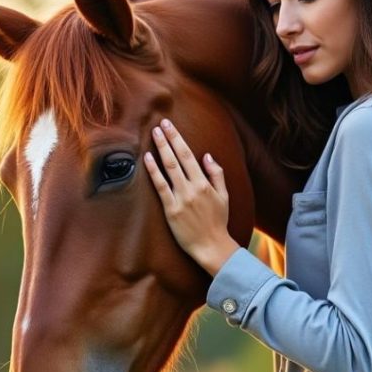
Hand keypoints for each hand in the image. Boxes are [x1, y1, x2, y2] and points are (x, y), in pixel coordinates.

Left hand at [143, 118, 239, 275]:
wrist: (212, 246)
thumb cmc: (218, 222)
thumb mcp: (224, 196)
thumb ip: (217, 174)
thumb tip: (207, 156)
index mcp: (205, 184)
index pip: (189, 155)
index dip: (178, 139)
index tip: (169, 126)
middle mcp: (193, 188)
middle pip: (178, 158)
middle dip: (168, 139)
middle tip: (159, 124)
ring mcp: (181, 199)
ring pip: (169, 169)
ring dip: (161, 149)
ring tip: (153, 135)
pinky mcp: (171, 210)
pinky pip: (161, 187)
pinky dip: (153, 172)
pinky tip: (147, 159)